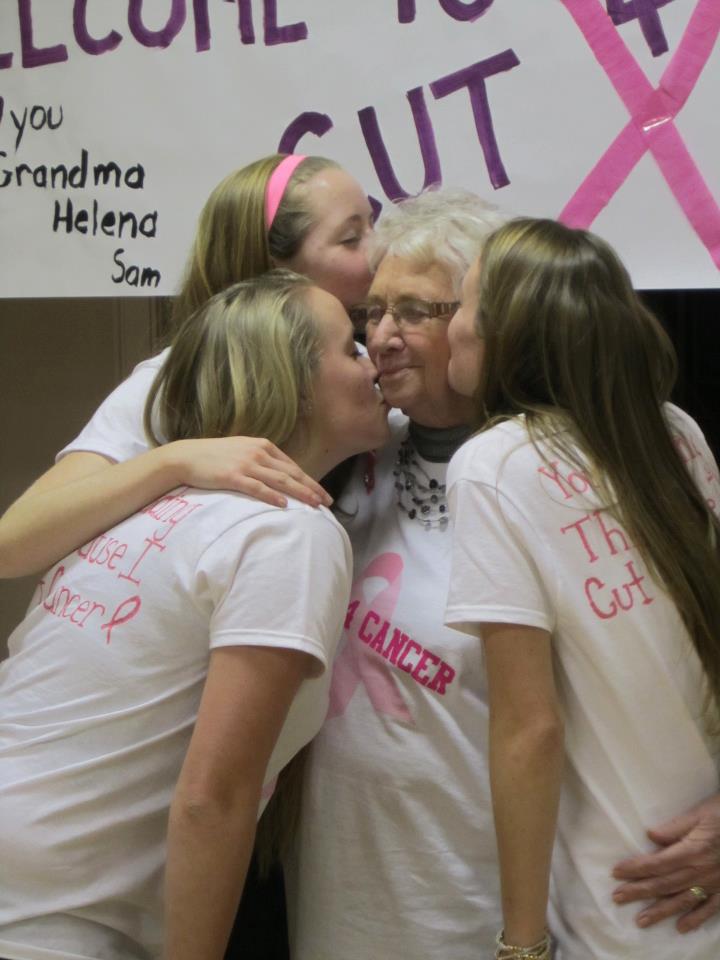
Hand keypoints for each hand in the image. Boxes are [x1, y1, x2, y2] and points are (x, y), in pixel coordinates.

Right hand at [166, 437, 331, 508]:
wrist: (186, 456)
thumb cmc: (214, 456)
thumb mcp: (242, 451)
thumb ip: (261, 460)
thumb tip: (279, 476)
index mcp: (263, 446)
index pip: (292, 466)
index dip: (309, 480)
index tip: (322, 493)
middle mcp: (258, 453)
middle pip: (291, 473)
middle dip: (312, 488)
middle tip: (327, 502)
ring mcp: (246, 464)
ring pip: (279, 480)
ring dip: (300, 493)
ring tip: (315, 504)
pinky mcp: (232, 476)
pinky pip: (256, 487)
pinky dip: (271, 495)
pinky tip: (284, 504)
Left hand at [612, 793, 719, 931]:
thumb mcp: (700, 814)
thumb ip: (675, 827)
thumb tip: (651, 835)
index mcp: (692, 851)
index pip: (657, 863)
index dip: (635, 869)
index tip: (616, 873)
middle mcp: (701, 871)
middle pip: (664, 884)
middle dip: (639, 892)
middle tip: (618, 898)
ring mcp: (715, 883)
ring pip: (683, 900)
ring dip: (661, 911)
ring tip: (641, 920)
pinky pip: (710, 908)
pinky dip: (695, 918)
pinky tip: (681, 927)